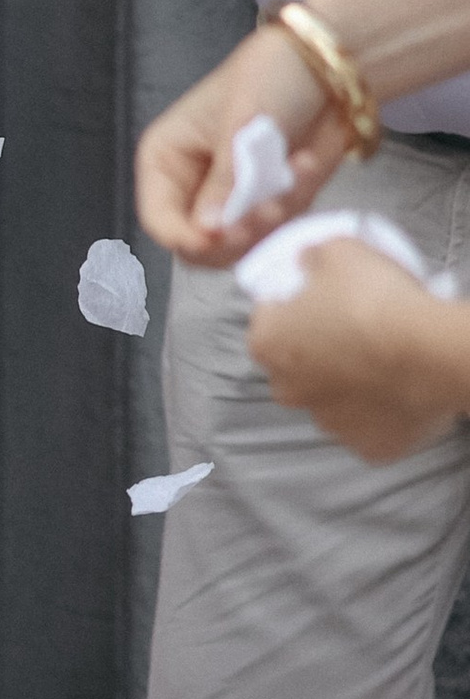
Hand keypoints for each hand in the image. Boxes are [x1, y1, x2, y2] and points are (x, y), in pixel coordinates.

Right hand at [135, 25, 339, 264]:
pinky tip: (306, 163)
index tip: (223, 236)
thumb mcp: (242, 122)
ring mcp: (232, 202)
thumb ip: (225, 179)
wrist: (325, 70)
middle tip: (271, 207)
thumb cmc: (269, 76)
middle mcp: (192, 188)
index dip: (186, 237)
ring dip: (275, 218)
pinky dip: (298, 206)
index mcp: (166, 160)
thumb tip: (207, 230)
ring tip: (296, 169)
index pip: (160, 220)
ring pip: (243, 247)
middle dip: (239, 233)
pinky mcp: (267, 208)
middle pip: (199, 246)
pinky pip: (278, 233)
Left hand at [246, 243, 469, 462]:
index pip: (267, 318)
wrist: (431, 352)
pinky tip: (395, 388)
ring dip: (345, 382)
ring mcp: (331, 424)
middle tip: (348, 326)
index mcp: (268, 343)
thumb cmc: (374, 298)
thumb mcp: (334, 250)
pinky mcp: (371, 448)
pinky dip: (377, 411)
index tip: (318, 295)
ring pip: (330, 399)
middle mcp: (289, 391)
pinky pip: (367, 425)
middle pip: (293, 365)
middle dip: (313, 348)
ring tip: (378, 357)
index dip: (292, 303)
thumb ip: (310, 258)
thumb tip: (305, 263)